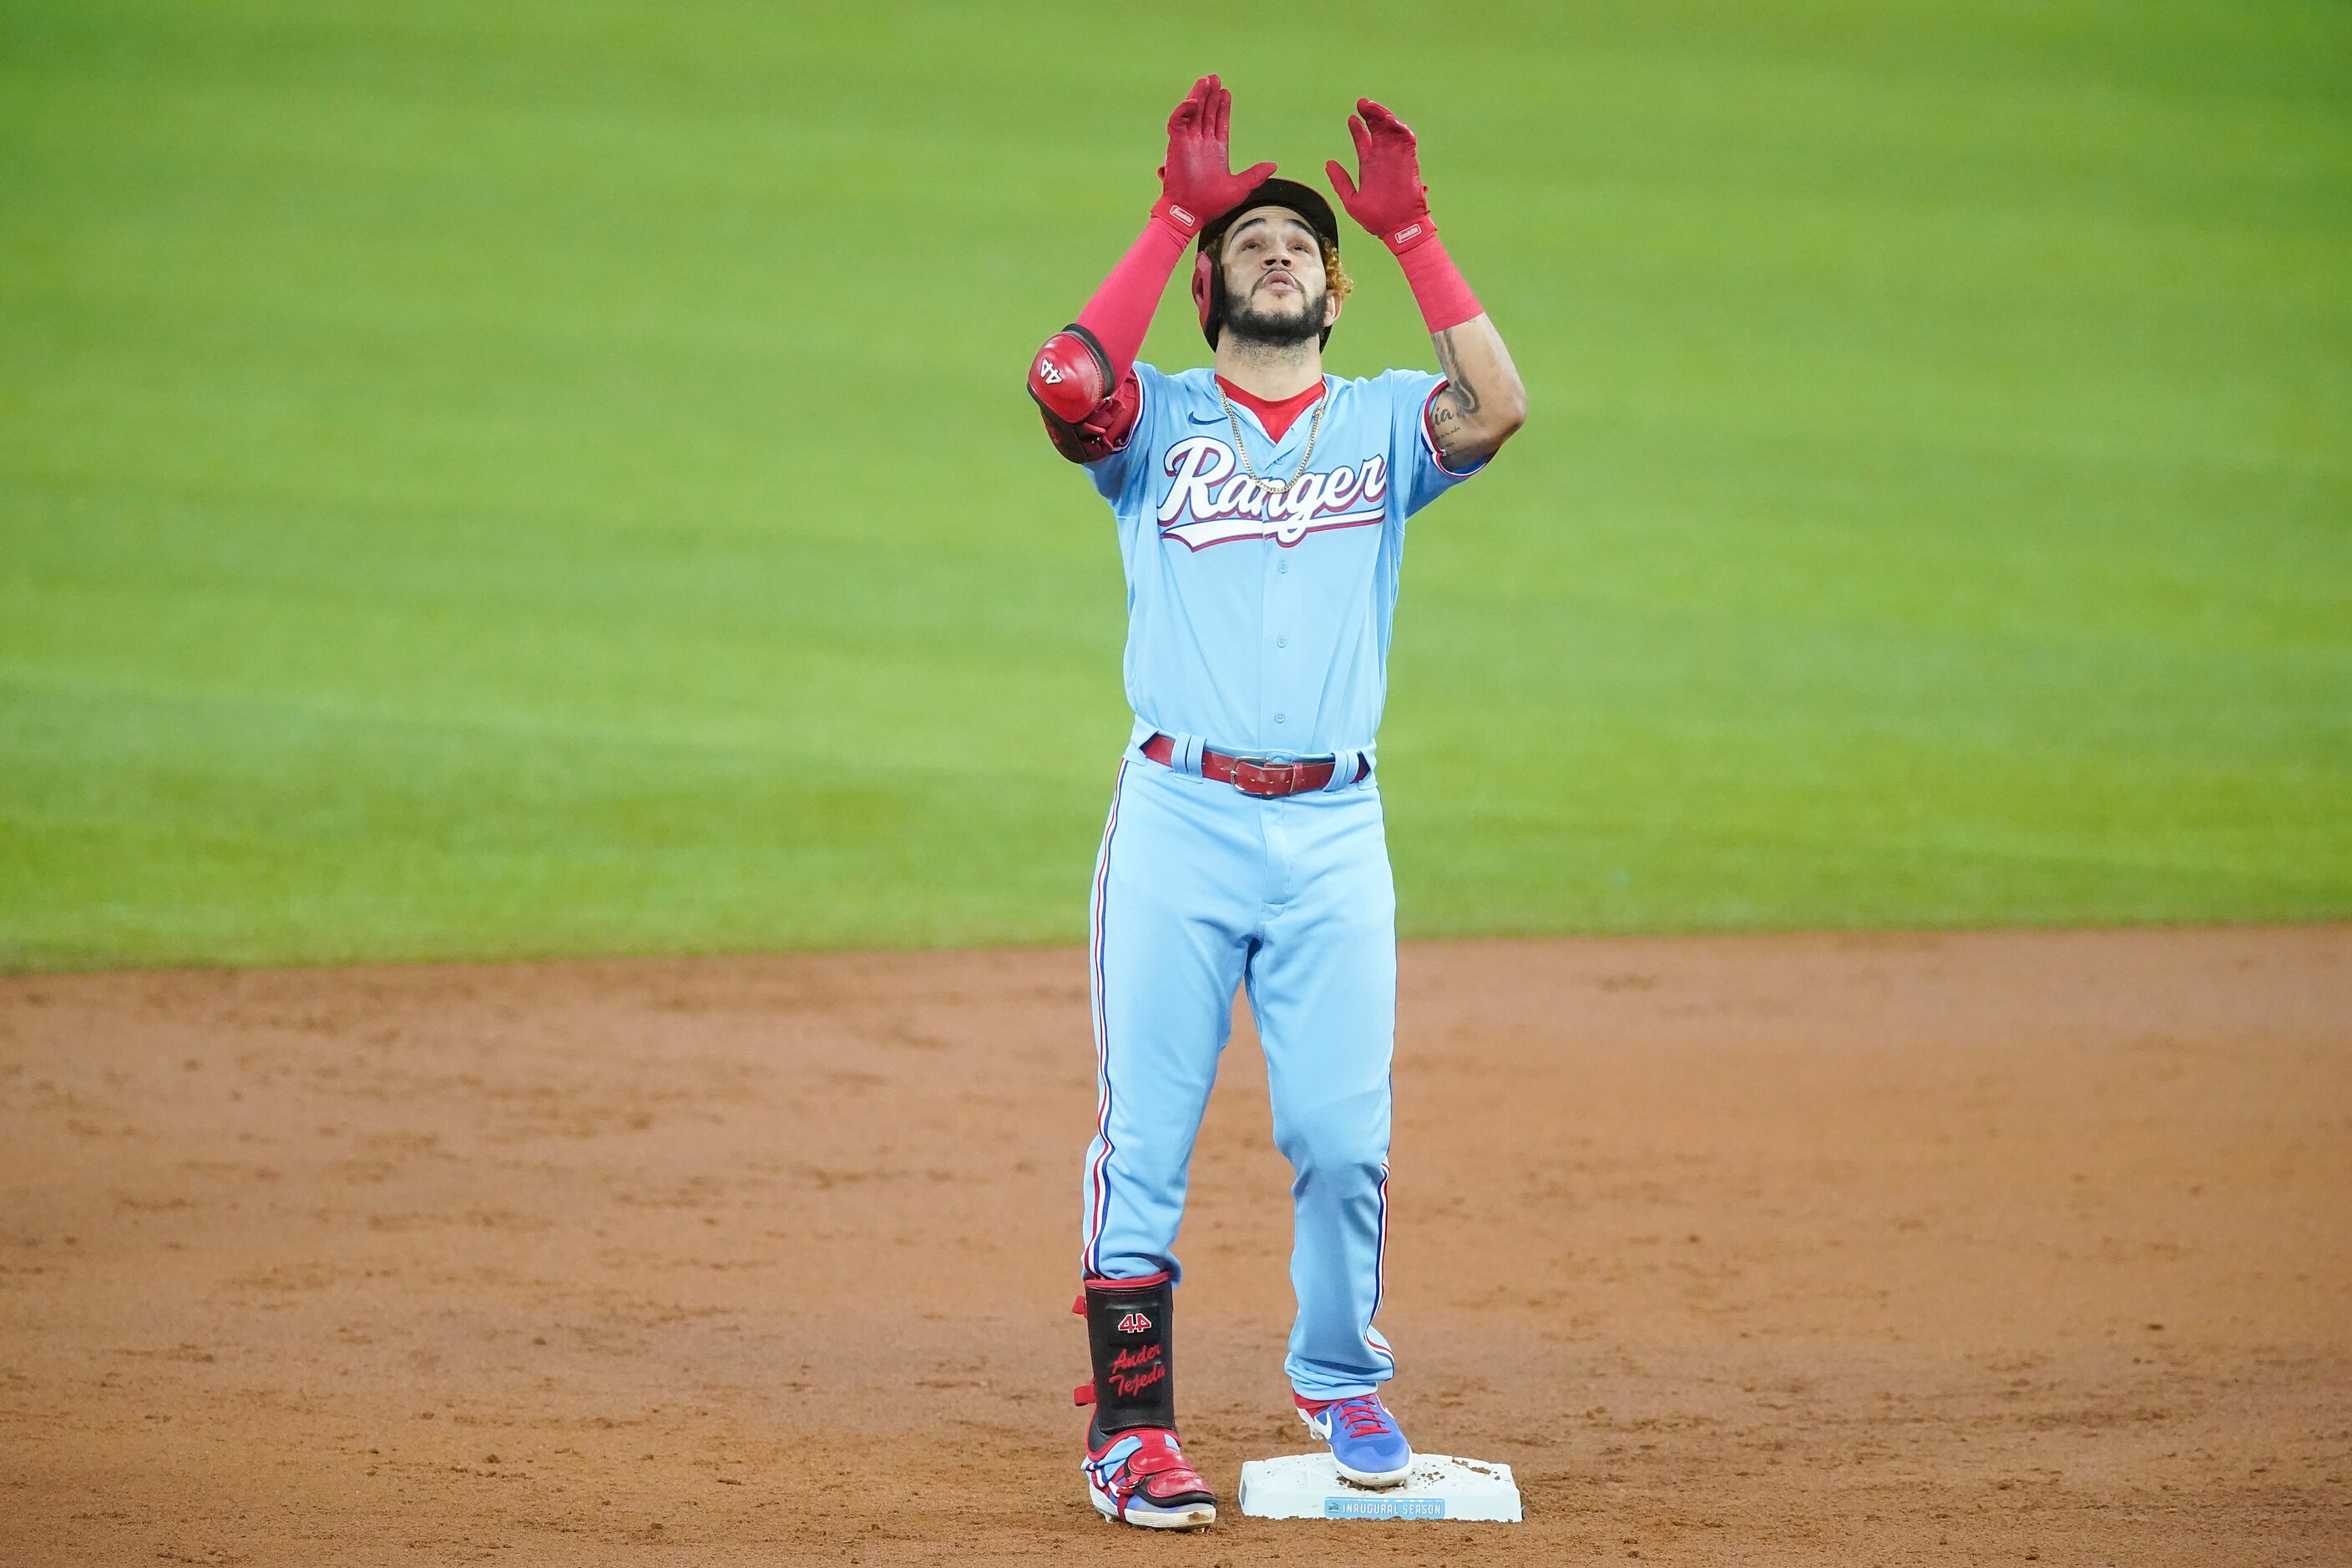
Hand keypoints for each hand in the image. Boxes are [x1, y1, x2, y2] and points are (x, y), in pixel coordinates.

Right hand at [1154, 75, 1276, 237]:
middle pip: (1206, 113)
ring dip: (1199, 96)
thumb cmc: (1211, 204)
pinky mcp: (1176, 145)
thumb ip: (1255, 175)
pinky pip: (1178, 121)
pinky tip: (1194, 100)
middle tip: (1215, 78)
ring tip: (1206, 81)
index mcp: (1215, 151)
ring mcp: (1188, 143)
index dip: (1222, 107)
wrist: (1191, 213)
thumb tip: (1273, 165)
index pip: (1219, 122)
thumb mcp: (1240, 188)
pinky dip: (1184, 109)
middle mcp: (1201, 144)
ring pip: (1192, 113)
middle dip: (1211, 96)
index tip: (1226, 92)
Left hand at [1325, 98, 1434, 251]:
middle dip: (1370, 115)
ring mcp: (1396, 159)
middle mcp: (1383, 159)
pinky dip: (1399, 128)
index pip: (1363, 141)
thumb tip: (1328, 163)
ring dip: (1383, 116)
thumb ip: (1340, 181)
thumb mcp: (1351, 201)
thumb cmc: (1376, 220)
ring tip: (1372, 108)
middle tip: (1362, 103)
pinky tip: (1389, 120)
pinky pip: (1407, 139)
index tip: (1351, 118)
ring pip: (1391, 130)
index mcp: (1369, 167)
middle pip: (1377, 130)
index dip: (1357, 128)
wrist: (1398, 230)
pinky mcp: (1409, 161)